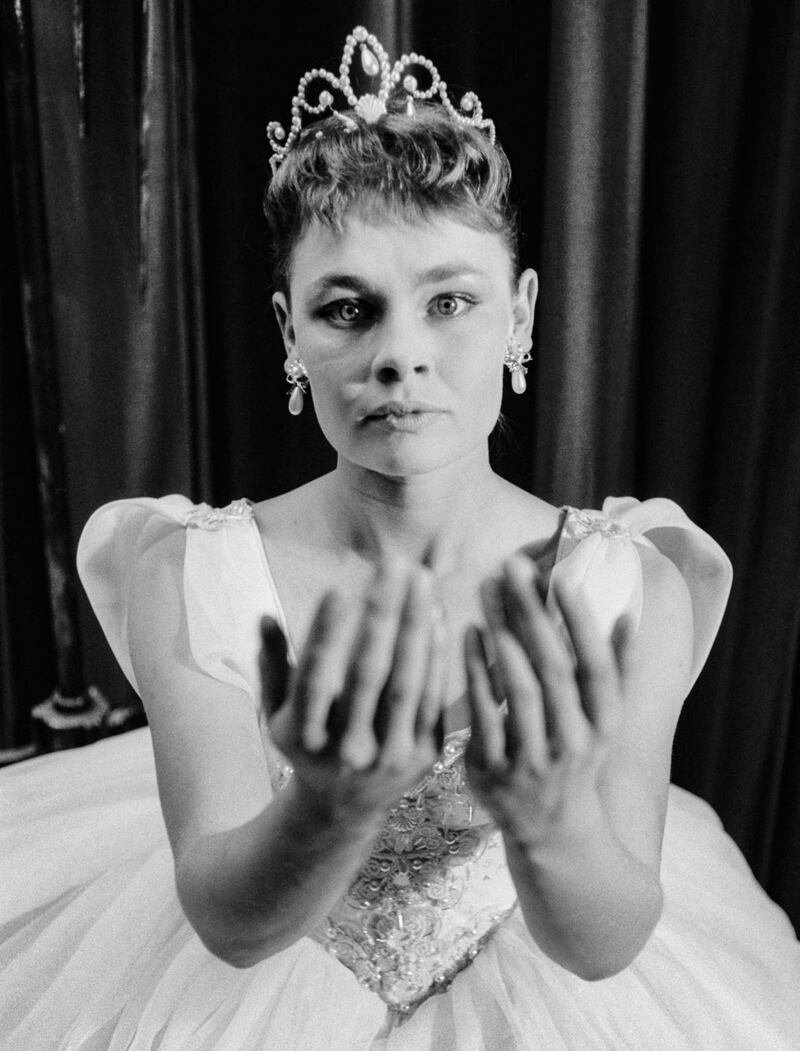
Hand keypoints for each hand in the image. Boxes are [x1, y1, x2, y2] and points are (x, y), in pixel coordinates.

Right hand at [259, 560, 446, 826]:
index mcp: (304, 736)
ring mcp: (388, 755)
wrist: (343, 809)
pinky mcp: (423, 756)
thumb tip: (263, 616)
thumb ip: (271, 664)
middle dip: (382, 613)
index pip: (313, 680)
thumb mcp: (276, 712)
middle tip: (392, 563)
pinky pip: (432, 699)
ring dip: (415, 625)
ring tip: (420, 578)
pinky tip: (437, 616)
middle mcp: (346, 749)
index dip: (324, 635)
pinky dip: (436, 657)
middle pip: (367, 673)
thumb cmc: (307, 745)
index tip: (336, 587)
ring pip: (405, 683)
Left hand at [464, 553, 632, 848]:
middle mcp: (574, 744)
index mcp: (605, 726)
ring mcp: (533, 761)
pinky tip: (468, 632)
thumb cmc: (579, 757)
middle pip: (554, 669)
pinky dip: (476, 671)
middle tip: (510, 566)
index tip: (561, 575)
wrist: (551, 831)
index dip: (581, 621)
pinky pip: (483, 712)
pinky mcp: (493, 771)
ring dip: (502, 633)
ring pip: (519, 688)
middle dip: (532, 613)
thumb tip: (629, 615)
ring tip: (488, 588)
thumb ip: (618, 668)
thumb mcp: (607, 720)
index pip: (598, 666)